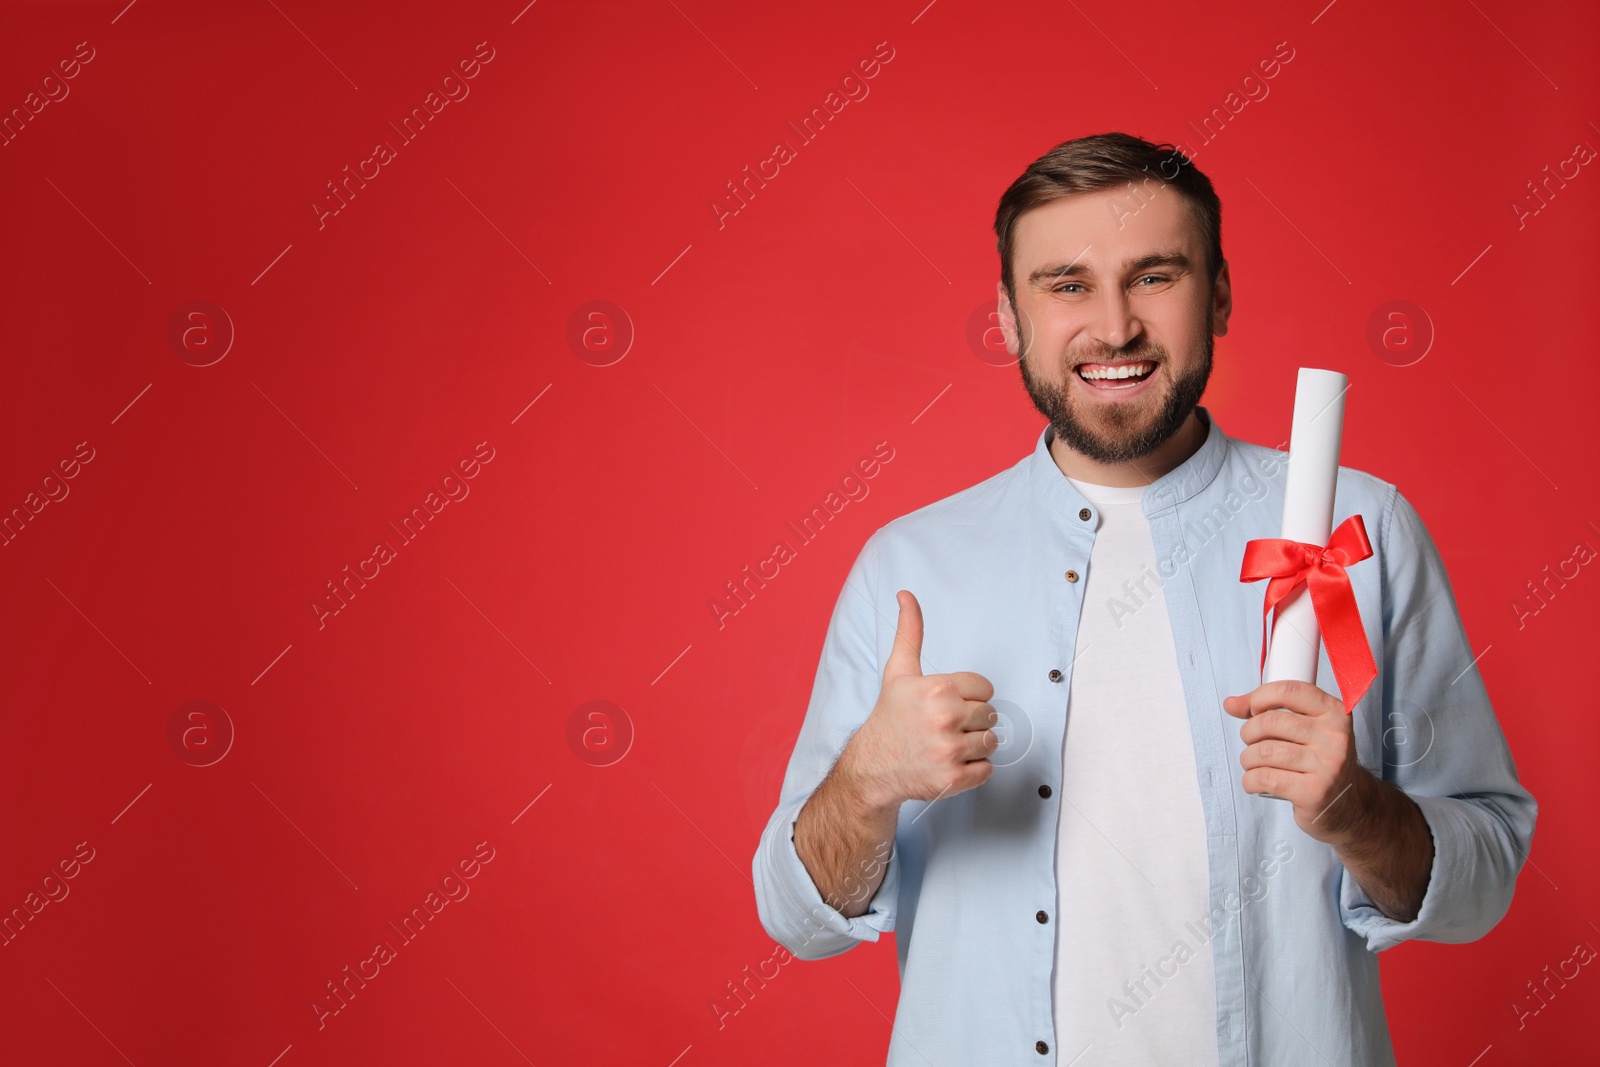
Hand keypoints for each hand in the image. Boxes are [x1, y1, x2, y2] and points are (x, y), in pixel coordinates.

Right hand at [842, 590, 998, 810]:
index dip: (967, 695)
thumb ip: (909, 632)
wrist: (872, 767)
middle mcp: (944, 718)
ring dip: (974, 745)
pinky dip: (972, 769)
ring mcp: (949, 751)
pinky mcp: (954, 779)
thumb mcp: (899, 671)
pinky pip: (987, 770)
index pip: (985, 688)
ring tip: (946, 744)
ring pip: (991, 742)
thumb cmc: (890, 716)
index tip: (945, 704)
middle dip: (971, 720)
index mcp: (937, 688)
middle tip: (943, 726)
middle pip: (990, 714)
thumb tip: (906, 594)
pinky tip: (948, 763)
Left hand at [1223, 679, 1375, 844]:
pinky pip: (1264, 778)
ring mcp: (1328, 766)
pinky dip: (1250, 780)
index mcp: (1335, 713)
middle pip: (1270, 722)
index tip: (1251, 709)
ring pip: (1263, 752)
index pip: (1289, 691)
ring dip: (1247, 758)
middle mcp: (1336, 737)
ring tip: (1253, 763)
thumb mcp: (1305, 728)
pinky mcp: (1314, 792)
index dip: (1260, 697)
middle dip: (1249, 732)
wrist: (1347, 805)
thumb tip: (1231, 703)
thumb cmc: (1318, 760)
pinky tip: (1255, 781)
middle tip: (1251, 742)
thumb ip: (1269, 711)